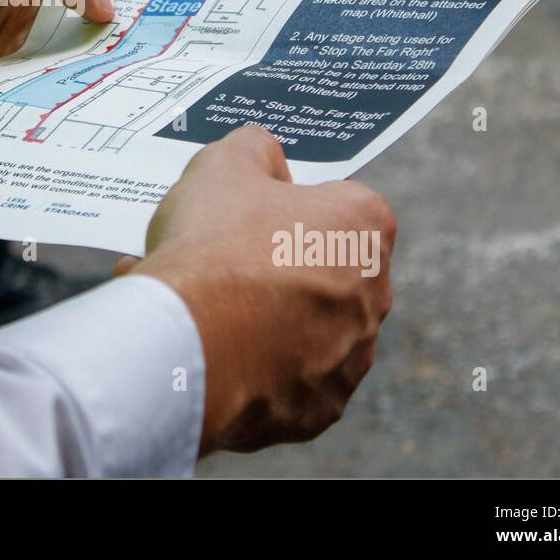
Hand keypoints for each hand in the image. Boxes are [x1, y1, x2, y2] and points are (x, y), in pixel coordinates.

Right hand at [126, 125, 395, 454]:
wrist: (186, 343)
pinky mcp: (319, 411)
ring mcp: (350, 360)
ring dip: (265, 318)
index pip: (340, 204)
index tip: (249, 214)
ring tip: (201, 309)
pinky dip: (254, 369)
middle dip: (278, 264)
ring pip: (304, 329)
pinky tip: (208, 351)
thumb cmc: (212, 246)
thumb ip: (255, 148)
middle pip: (323, 269)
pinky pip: (287, 381)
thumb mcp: (224, 163)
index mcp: (364, 228)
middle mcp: (373, 296)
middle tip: (220, 261)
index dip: (291, 205)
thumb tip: (266, 156)